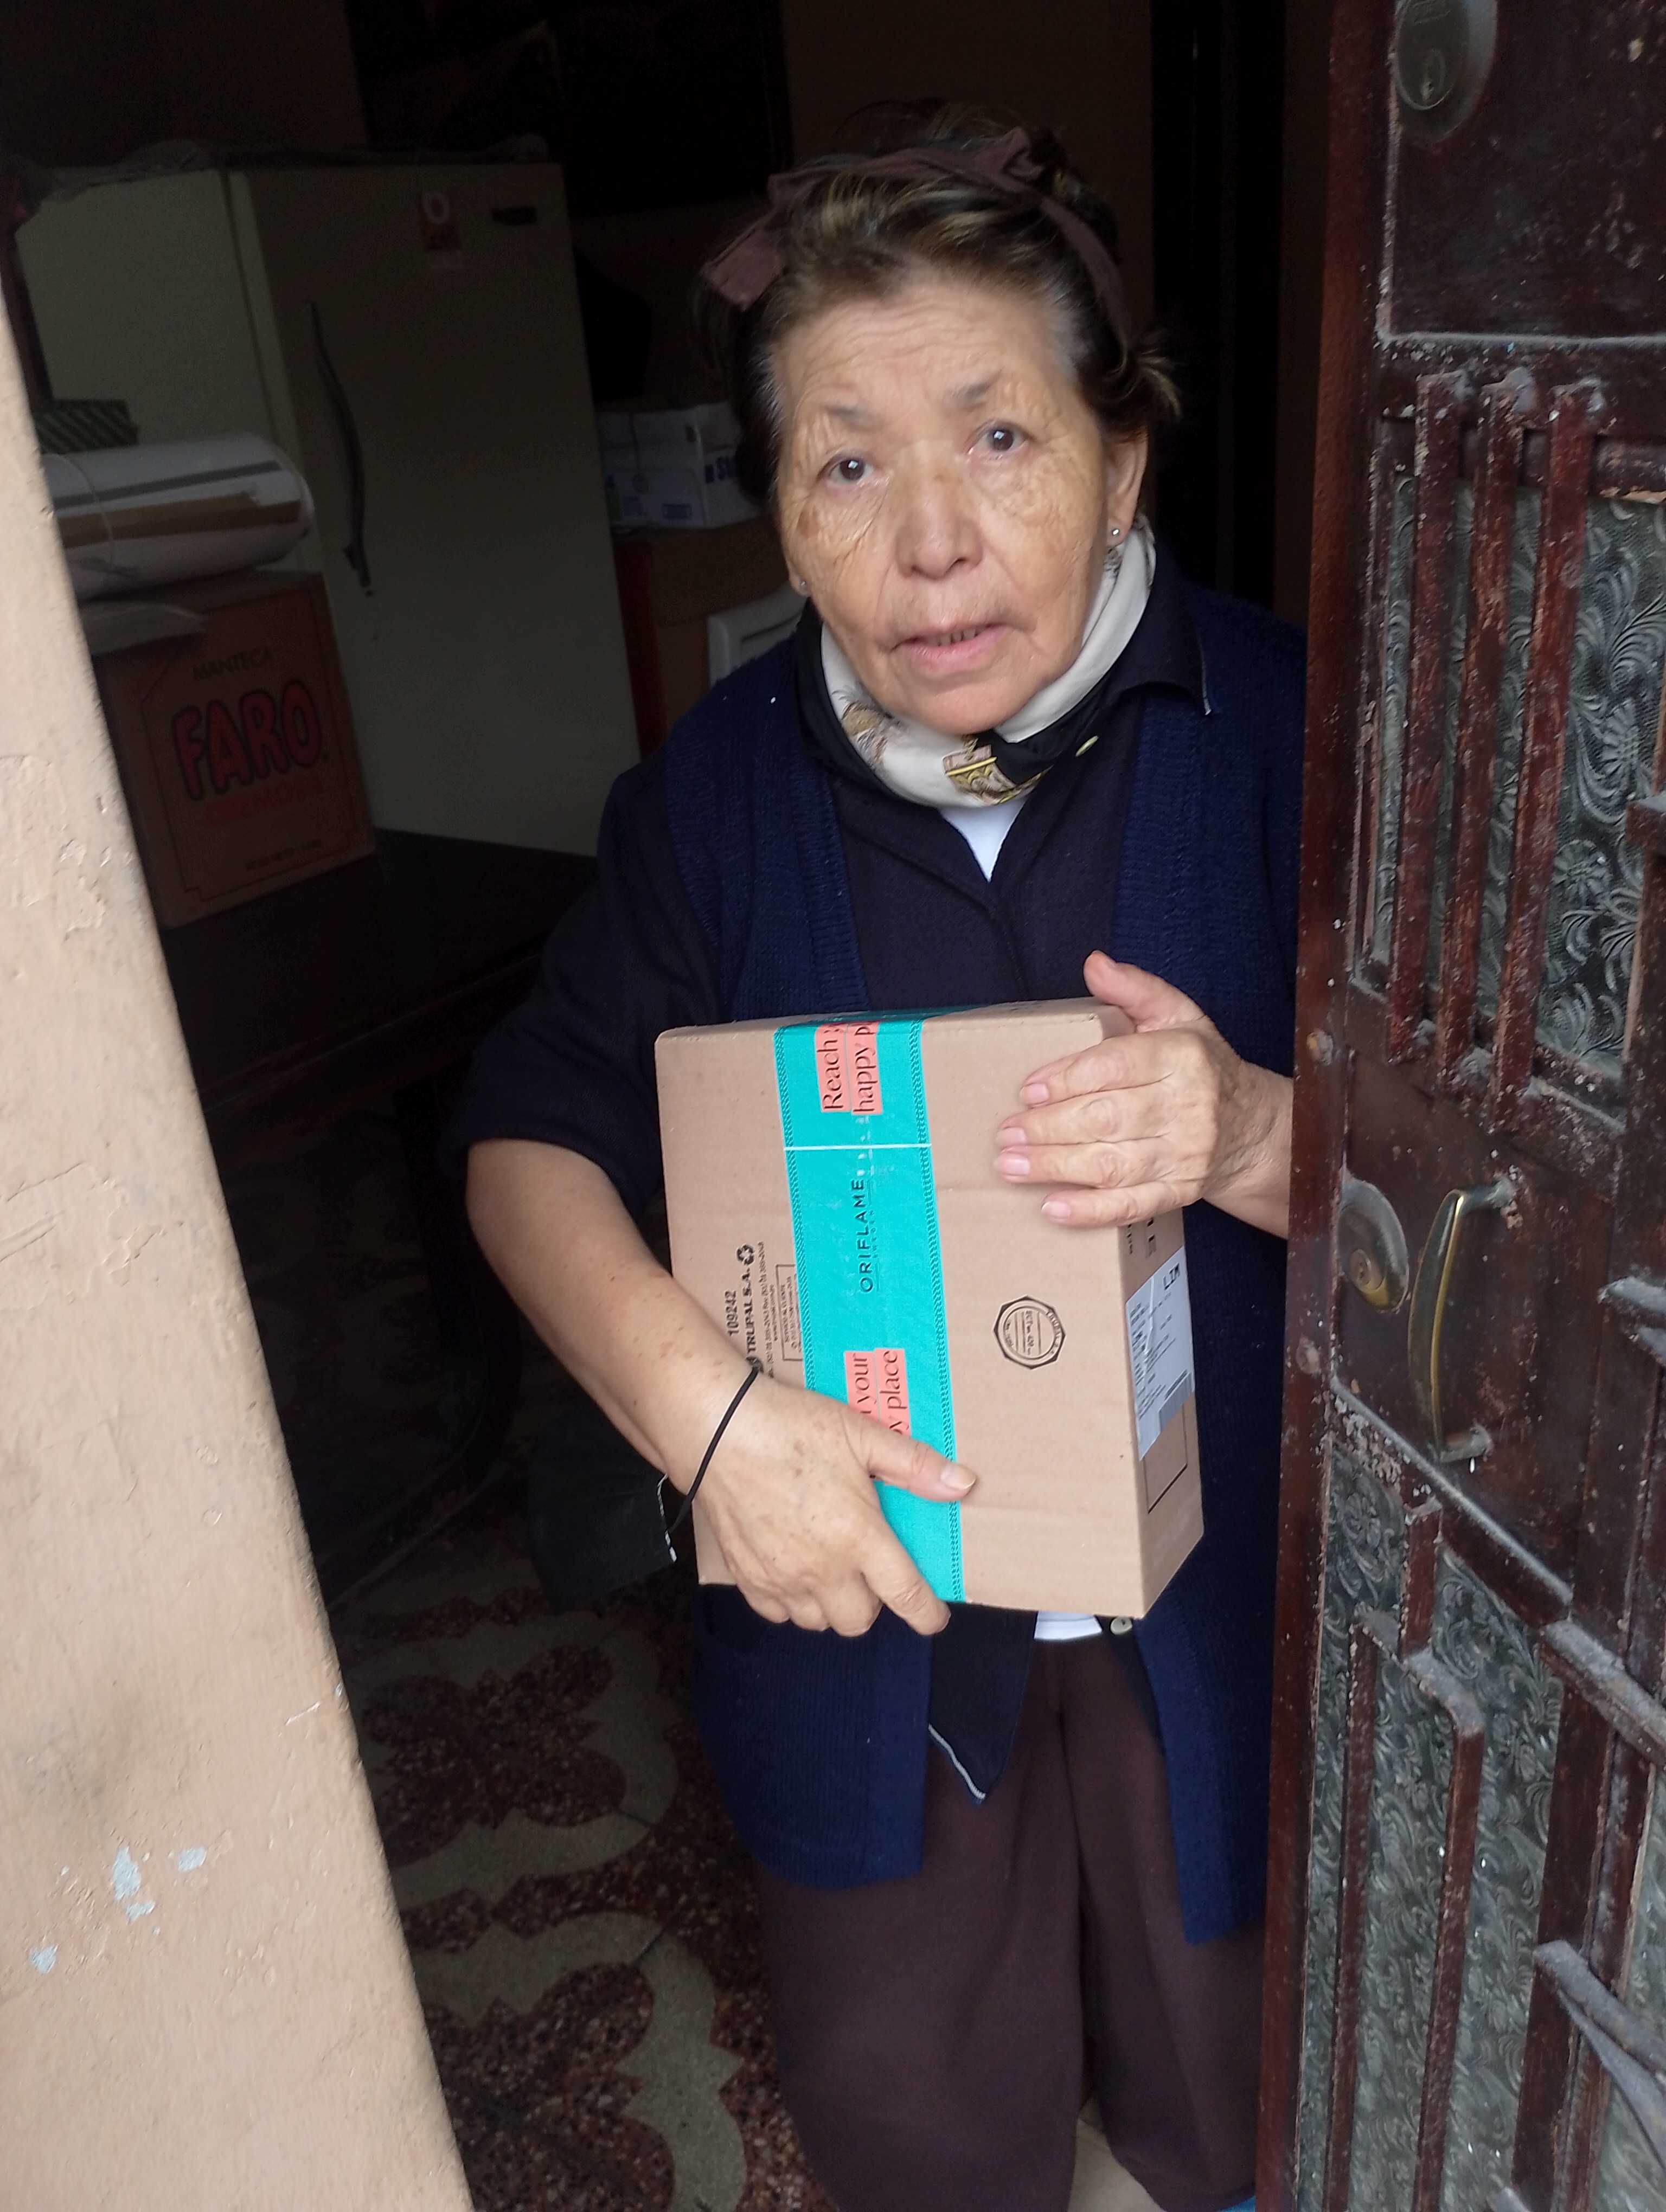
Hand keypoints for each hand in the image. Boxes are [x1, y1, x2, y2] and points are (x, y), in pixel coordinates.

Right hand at [679, 1368, 975, 1637]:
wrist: (717, 1430)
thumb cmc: (792, 1426)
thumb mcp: (861, 1433)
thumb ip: (913, 1465)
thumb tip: (963, 1484)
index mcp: (859, 1537)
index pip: (904, 1596)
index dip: (926, 1614)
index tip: (933, 1617)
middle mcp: (822, 1569)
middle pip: (859, 1621)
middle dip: (872, 1604)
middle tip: (868, 1569)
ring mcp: (781, 1578)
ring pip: (817, 1622)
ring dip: (831, 1604)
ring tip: (829, 1568)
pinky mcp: (747, 1578)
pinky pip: (778, 1613)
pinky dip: (791, 1602)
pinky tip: (792, 1568)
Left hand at [992, 952, 1291, 1235]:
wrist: (1249, 1126)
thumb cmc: (1201, 1065)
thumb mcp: (1177, 1016)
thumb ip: (1135, 989)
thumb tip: (1094, 963)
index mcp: (1183, 1057)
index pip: (1116, 1067)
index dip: (1067, 1078)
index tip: (1027, 1090)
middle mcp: (1188, 1106)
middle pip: (1107, 1119)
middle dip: (1049, 1128)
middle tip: (1005, 1133)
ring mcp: (1185, 1155)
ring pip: (1113, 1165)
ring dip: (1056, 1168)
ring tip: (1011, 1166)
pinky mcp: (1180, 1192)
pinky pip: (1132, 1205)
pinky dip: (1089, 1211)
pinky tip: (1052, 1208)